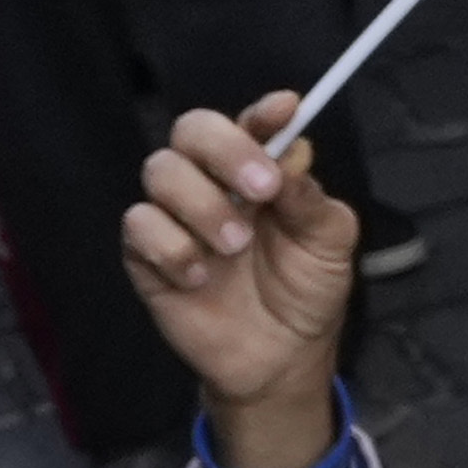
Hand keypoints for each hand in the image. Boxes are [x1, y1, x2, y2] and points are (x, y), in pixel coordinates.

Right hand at [116, 91, 363, 467]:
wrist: (280, 358)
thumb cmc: (307, 290)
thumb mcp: (329, 243)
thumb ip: (310, 198)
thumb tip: (293, 152)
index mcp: (259, 168)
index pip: (251, 123)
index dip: (263, 111)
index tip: (286, 109)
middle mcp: (213, 181)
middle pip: (192, 129)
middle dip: (225, 149)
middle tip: (261, 189)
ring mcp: (176, 216)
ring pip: (160, 171)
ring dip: (202, 204)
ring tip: (235, 247)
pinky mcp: (146, 255)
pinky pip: (138, 226)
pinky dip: (171, 247)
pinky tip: (201, 276)